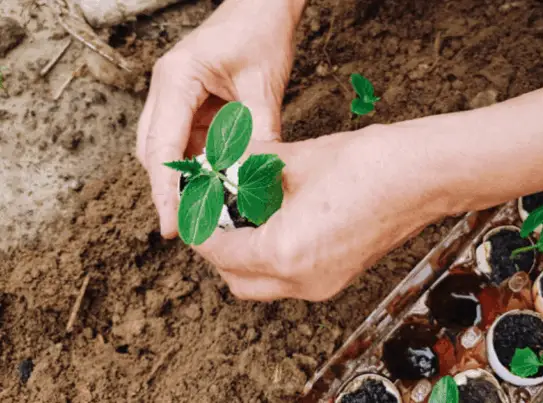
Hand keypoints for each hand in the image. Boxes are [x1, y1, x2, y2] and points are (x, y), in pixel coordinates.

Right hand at [136, 0, 305, 236]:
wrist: (263, 3)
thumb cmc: (261, 31)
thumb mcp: (263, 86)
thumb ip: (257, 133)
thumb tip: (256, 181)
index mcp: (176, 80)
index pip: (162, 147)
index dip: (165, 191)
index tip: (171, 226)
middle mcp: (167, 89)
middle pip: (154, 152)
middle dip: (169, 191)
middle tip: (188, 229)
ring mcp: (176, 95)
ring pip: (169, 150)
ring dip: (186, 179)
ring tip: (205, 213)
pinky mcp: (191, 101)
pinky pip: (189, 141)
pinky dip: (201, 164)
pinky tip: (217, 185)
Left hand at [194, 127, 448, 301]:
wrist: (422, 175)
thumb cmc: (369, 166)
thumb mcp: (295, 160)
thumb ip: (251, 168)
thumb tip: (226, 163)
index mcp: (285, 253)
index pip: (220, 253)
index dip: (200, 229)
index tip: (196, 208)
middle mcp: (303, 280)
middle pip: (238, 281)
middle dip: (221, 249)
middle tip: (217, 212)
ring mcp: (325, 283)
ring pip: (266, 283)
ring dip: (249, 255)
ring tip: (249, 212)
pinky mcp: (341, 275)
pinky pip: (293, 277)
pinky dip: (276, 256)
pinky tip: (281, 218)